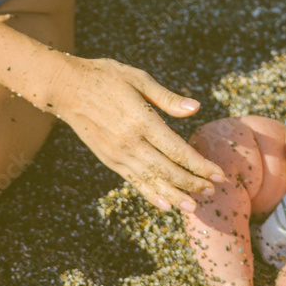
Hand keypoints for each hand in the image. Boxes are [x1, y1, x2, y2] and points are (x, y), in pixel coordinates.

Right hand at [47, 56, 224, 210]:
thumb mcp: (138, 78)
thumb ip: (168, 98)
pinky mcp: (110, 160)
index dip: (200, 165)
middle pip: (168, 170)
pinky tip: (166, 205)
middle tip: (213, 190)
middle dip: (192, 182)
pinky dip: (152, 195)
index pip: (178, 150)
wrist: (66, 89)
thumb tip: (196, 109)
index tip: (218, 174)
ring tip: (194, 207)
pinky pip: (135, 182)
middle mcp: (130, 142)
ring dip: (175, 194)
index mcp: (141, 120)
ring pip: (152, 181)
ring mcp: (119, 154)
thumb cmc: (106, 78)